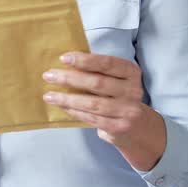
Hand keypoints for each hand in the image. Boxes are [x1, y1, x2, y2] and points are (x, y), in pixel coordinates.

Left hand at [41, 50, 166, 171]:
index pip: (108, 63)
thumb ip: (98, 72)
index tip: (63, 58)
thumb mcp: (116, 80)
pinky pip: (92, 118)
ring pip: (92, 103)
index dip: (85, 60)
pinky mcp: (119, 127)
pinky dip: (75, 112)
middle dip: (70, 78)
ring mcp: (128, 110)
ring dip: (67, 98)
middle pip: (97, 83)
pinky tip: (62, 107)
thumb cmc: (119, 97)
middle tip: (49, 76)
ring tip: (49, 95)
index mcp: (131, 73)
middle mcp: (133, 90)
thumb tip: (66, 63)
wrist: (138, 128)